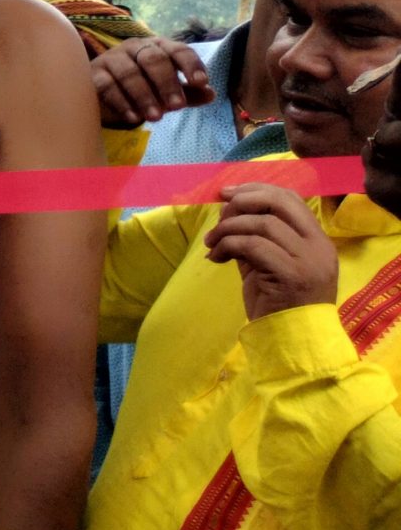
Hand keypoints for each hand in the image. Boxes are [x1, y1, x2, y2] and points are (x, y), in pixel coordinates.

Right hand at [92, 36, 212, 127]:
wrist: (102, 92)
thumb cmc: (142, 88)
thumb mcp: (167, 91)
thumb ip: (188, 93)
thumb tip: (211, 94)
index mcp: (159, 47)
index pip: (178, 50)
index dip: (191, 65)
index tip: (201, 82)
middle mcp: (136, 47)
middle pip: (153, 59)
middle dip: (167, 83)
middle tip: (177, 107)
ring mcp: (112, 58)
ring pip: (129, 73)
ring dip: (144, 96)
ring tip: (156, 117)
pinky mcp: (94, 73)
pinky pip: (108, 86)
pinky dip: (121, 103)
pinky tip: (133, 118)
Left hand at [203, 183, 339, 319]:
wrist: (292, 340)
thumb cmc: (278, 303)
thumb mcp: (267, 264)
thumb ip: (255, 237)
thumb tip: (227, 210)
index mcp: (317, 240)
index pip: (291, 198)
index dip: (257, 189)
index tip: (228, 192)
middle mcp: (318, 246)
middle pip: (280, 203)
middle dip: (244, 200)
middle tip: (219, 210)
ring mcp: (308, 261)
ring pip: (262, 224)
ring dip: (228, 228)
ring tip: (212, 243)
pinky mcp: (291, 275)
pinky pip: (253, 246)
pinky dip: (228, 245)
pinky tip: (216, 256)